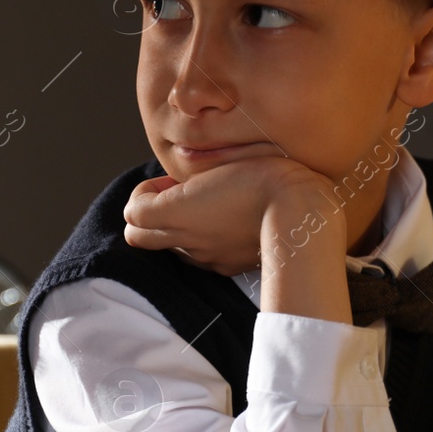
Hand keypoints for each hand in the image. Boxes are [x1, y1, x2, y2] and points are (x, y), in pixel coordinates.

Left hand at [123, 156, 337, 276]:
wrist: (300, 212)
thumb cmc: (261, 178)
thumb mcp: (217, 164)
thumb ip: (185, 177)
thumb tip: (171, 188)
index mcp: (176, 211)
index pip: (132, 212)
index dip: (146, 192)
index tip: (171, 181)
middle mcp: (185, 240)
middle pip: (139, 237)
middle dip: (151, 215)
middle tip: (178, 195)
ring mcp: (206, 257)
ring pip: (173, 247)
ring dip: (180, 227)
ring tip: (209, 207)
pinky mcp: (228, 267)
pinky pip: (202, 258)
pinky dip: (205, 242)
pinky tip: (229, 223)